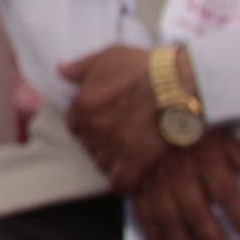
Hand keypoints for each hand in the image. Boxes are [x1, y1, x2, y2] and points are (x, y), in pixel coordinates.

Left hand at [61, 45, 165, 185]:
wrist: (177, 84)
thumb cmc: (143, 66)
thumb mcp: (107, 56)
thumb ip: (81, 67)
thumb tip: (61, 71)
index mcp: (84, 104)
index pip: (74, 124)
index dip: (86, 125)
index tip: (98, 124)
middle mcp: (95, 127)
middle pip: (88, 144)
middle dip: (98, 143)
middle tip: (115, 139)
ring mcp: (114, 145)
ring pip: (102, 163)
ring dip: (110, 161)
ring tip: (122, 157)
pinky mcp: (136, 160)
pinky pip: (121, 182)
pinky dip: (122, 183)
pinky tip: (129, 179)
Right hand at [127, 132, 239, 239]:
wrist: (150, 116)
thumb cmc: (193, 129)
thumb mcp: (223, 134)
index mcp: (205, 160)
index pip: (228, 195)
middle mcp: (180, 174)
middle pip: (198, 215)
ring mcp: (156, 183)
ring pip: (170, 222)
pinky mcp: (139, 188)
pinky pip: (145, 217)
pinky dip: (154, 238)